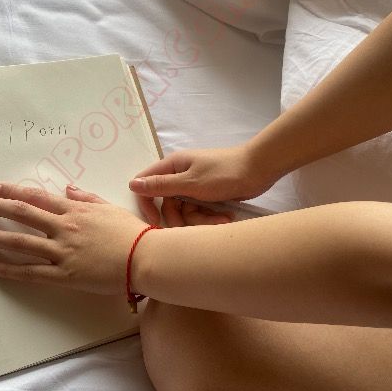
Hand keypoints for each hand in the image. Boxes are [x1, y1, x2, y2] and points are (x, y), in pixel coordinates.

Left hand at [0, 182, 154, 294]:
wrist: (146, 258)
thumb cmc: (133, 233)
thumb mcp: (110, 208)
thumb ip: (86, 198)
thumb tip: (68, 189)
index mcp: (75, 211)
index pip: (36, 198)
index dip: (12, 191)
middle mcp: (64, 228)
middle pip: (21, 214)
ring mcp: (62, 252)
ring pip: (20, 242)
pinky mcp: (64, 275)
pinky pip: (30, 273)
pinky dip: (8, 269)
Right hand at [129, 143, 274, 226]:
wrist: (260, 170)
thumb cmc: (223, 173)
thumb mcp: (190, 182)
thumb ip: (161, 185)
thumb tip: (131, 184)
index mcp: (172, 166)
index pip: (147, 186)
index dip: (148, 205)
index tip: (155, 222)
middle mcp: (180, 176)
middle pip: (168, 205)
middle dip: (184, 219)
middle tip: (199, 223)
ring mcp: (195, 187)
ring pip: (186, 212)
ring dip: (202, 220)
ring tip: (222, 219)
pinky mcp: (208, 196)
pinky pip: (201, 213)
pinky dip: (212, 217)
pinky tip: (226, 217)